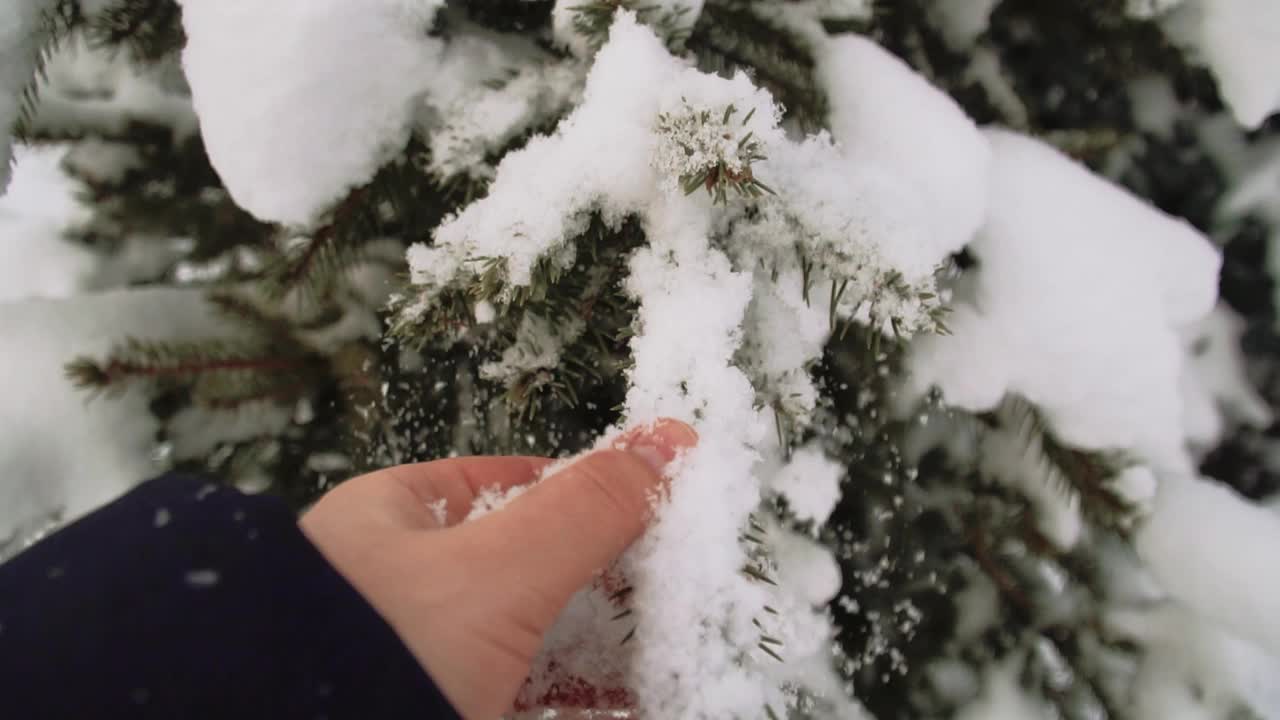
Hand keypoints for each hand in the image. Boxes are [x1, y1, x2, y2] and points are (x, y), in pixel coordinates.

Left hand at [298, 419, 697, 719]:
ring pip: (515, 642)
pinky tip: (623, 703)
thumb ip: (584, 509)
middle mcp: (391, 584)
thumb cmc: (388, 644)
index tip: (641, 512)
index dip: (575, 494)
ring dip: (588, 649)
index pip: (499, 484)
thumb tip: (670, 438)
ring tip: (660, 651)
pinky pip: (509, 697)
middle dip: (593, 582)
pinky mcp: (423, 706)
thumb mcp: (499, 571)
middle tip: (662, 589)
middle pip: (515, 567)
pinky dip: (567, 699)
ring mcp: (407, 654)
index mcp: (386, 519)